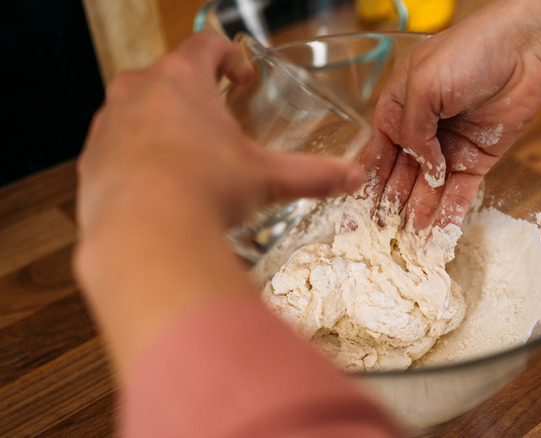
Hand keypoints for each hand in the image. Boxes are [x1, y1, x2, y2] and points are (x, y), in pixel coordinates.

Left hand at [75, 32, 363, 373]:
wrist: (144, 237)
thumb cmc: (202, 193)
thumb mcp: (266, 179)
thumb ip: (313, 174)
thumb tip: (352, 177)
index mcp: (181, 79)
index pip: (206, 44)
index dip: (228, 56)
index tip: (238, 77)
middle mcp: (138, 91)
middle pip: (168, 75)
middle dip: (194, 95)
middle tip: (215, 124)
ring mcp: (108, 123)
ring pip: (137, 109)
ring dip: (163, 125)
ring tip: (189, 159)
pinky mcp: (91, 158)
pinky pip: (116, 145)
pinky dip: (137, 157)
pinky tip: (160, 187)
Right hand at [361, 1, 540, 230]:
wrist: (523, 51)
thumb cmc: (467, 53)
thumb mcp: (423, 85)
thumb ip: (411, 130)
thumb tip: (420, 166)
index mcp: (397, 110)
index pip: (375, 155)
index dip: (364, 185)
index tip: (354, 215)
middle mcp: (420, 133)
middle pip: (398, 179)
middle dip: (387, 209)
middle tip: (378, 240)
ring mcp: (448, 150)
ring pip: (426, 192)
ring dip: (415, 218)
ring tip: (405, 247)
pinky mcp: (476, 162)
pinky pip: (459, 194)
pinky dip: (448, 216)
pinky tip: (436, 238)